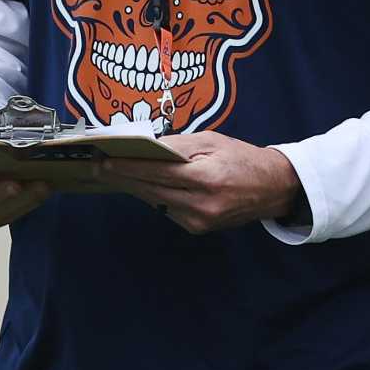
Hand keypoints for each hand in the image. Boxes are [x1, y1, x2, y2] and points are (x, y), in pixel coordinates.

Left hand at [103, 131, 303, 233]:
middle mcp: (201, 204)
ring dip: (134, 186)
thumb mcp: (212, 141)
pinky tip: (142, 184)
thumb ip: (178, 146)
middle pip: (150, 189)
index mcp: (207, 178)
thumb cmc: (242, 158)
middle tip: (96, 166)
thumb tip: (145, 147)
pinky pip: (166, 209)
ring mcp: (199, 221)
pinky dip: (154, 195)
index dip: (127, 166)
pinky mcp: (198, 228)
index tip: (103, 160)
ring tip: (112, 172)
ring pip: (155, 201)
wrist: (273, 188)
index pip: (157, 172)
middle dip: (122, 176)